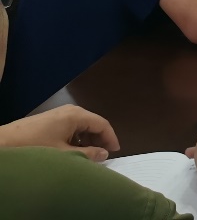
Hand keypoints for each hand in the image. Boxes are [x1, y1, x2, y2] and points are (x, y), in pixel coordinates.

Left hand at [0, 105, 119, 160]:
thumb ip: (87, 154)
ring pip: (82, 126)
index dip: (111, 138)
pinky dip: (77, 138)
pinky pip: (72, 127)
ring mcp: (60, 114)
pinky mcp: (51, 120)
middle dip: (100, 139)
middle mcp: (71, 110)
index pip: (102, 124)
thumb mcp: (64, 153)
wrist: (5, 142)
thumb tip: (105, 154)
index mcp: (77, 115)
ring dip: (88, 140)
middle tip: (103, 156)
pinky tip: (73, 151)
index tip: (116, 151)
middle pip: (93, 123)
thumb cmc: (37, 145)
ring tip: (88, 156)